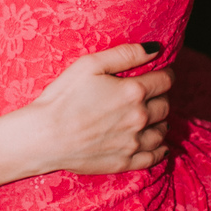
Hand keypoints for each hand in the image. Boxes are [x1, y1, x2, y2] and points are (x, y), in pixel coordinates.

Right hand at [27, 44, 171, 175]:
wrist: (44, 136)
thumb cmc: (62, 97)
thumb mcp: (90, 65)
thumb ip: (125, 54)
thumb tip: (156, 48)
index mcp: (133, 92)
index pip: (165, 81)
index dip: (166, 75)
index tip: (161, 75)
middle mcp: (139, 118)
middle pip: (165, 106)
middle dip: (161, 97)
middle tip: (152, 95)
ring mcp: (133, 143)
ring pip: (162, 131)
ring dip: (161, 122)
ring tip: (152, 118)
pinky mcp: (125, 162)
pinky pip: (154, 157)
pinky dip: (160, 150)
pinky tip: (158, 145)